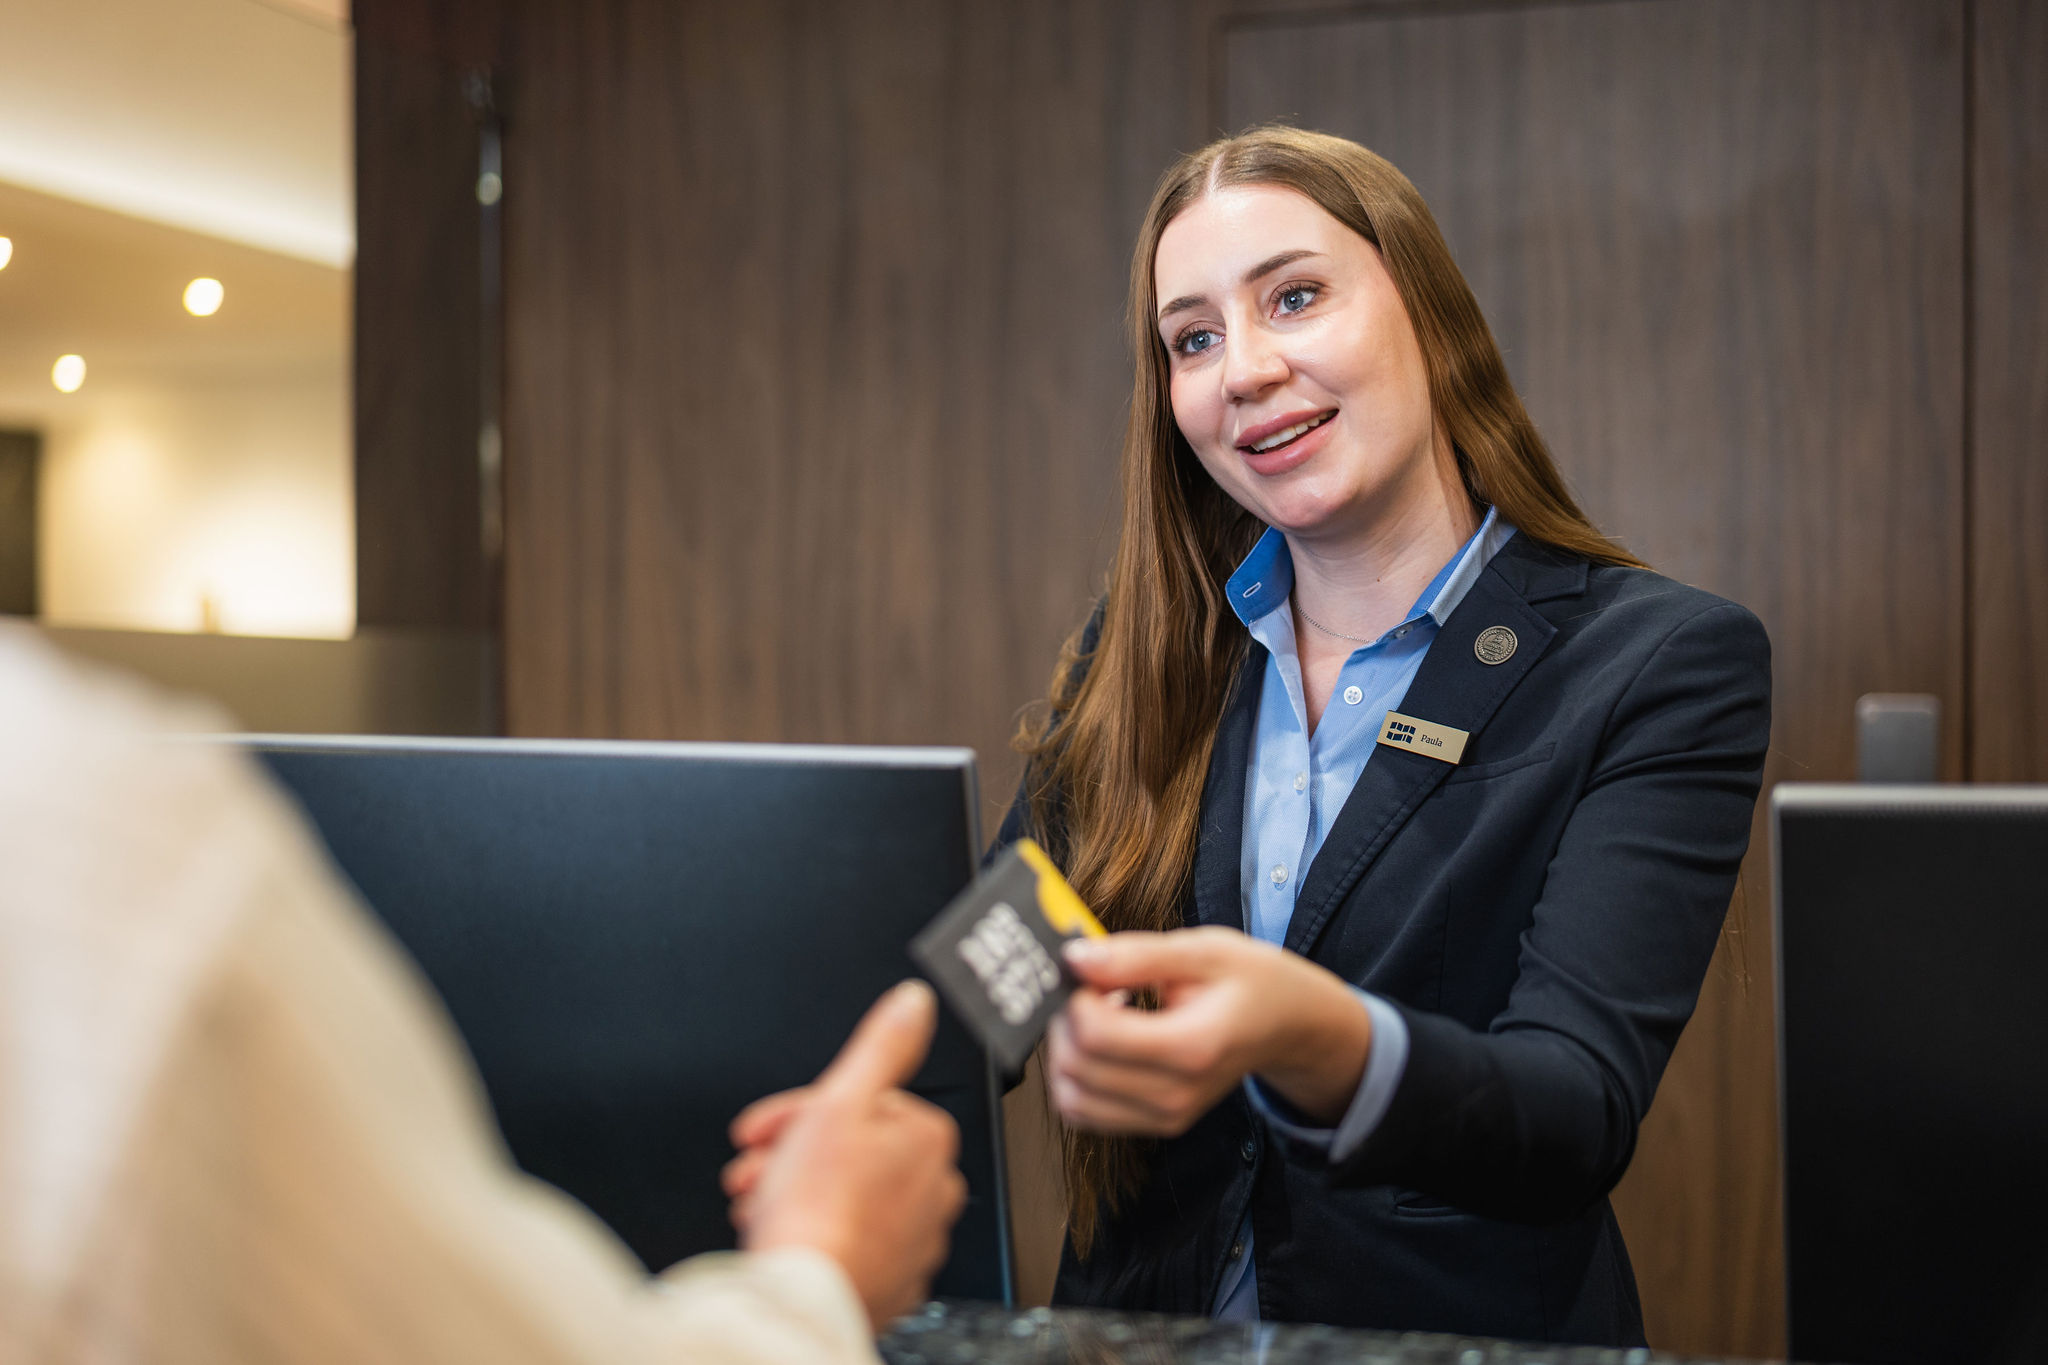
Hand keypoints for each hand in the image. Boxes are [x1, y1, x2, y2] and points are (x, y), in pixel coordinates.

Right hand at [723, 980, 967, 1331]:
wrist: (802, 1295)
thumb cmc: (816, 1211)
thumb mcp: (838, 1102)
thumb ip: (879, 1046)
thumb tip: (915, 1001)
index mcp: (927, 1139)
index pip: (854, 1104)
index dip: (796, 1113)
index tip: (759, 1131)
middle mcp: (934, 1190)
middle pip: (849, 1150)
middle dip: (790, 1154)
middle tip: (752, 1169)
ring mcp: (915, 1241)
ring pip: (845, 1196)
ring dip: (793, 1191)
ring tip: (758, 1205)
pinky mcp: (892, 1282)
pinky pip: (847, 1241)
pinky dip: (814, 1232)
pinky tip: (783, 1234)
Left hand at [1046, 926, 1371, 1135]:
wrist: (1287, 1026)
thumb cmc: (1252, 982)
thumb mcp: (1204, 950)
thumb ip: (1136, 955)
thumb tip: (1074, 958)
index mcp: (1192, 1048)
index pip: (1097, 1036)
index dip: (1077, 997)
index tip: (1090, 970)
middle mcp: (1176, 1095)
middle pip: (1077, 1068)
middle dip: (1066, 1021)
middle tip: (1089, 987)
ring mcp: (1165, 1117)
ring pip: (1071, 1097)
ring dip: (1067, 1051)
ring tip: (1098, 1015)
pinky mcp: (1155, 1124)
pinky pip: (1085, 1112)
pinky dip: (1078, 1077)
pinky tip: (1104, 1043)